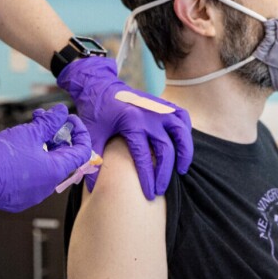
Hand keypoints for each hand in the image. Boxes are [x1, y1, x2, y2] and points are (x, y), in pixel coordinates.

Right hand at [0, 104, 90, 212]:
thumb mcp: (28, 133)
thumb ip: (49, 122)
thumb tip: (61, 112)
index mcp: (55, 171)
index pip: (81, 152)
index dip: (79, 132)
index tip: (68, 120)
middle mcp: (48, 186)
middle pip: (63, 157)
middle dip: (56, 135)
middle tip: (45, 120)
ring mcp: (33, 194)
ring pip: (46, 166)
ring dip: (42, 146)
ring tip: (28, 130)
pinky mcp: (19, 198)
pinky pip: (32, 177)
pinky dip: (31, 160)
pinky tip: (18, 148)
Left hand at [57, 57, 192, 198]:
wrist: (99, 85)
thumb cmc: (95, 111)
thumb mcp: (91, 134)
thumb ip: (94, 159)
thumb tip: (94, 188)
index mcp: (131, 122)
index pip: (144, 156)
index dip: (148, 177)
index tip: (149, 194)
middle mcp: (149, 114)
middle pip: (166, 148)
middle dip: (165, 172)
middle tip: (161, 189)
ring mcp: (159, 107)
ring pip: (181, 131)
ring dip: (185, 152)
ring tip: (182, 170)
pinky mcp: (163, 104)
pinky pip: (182, 117)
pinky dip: (186, 131)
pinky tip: (183, 145)